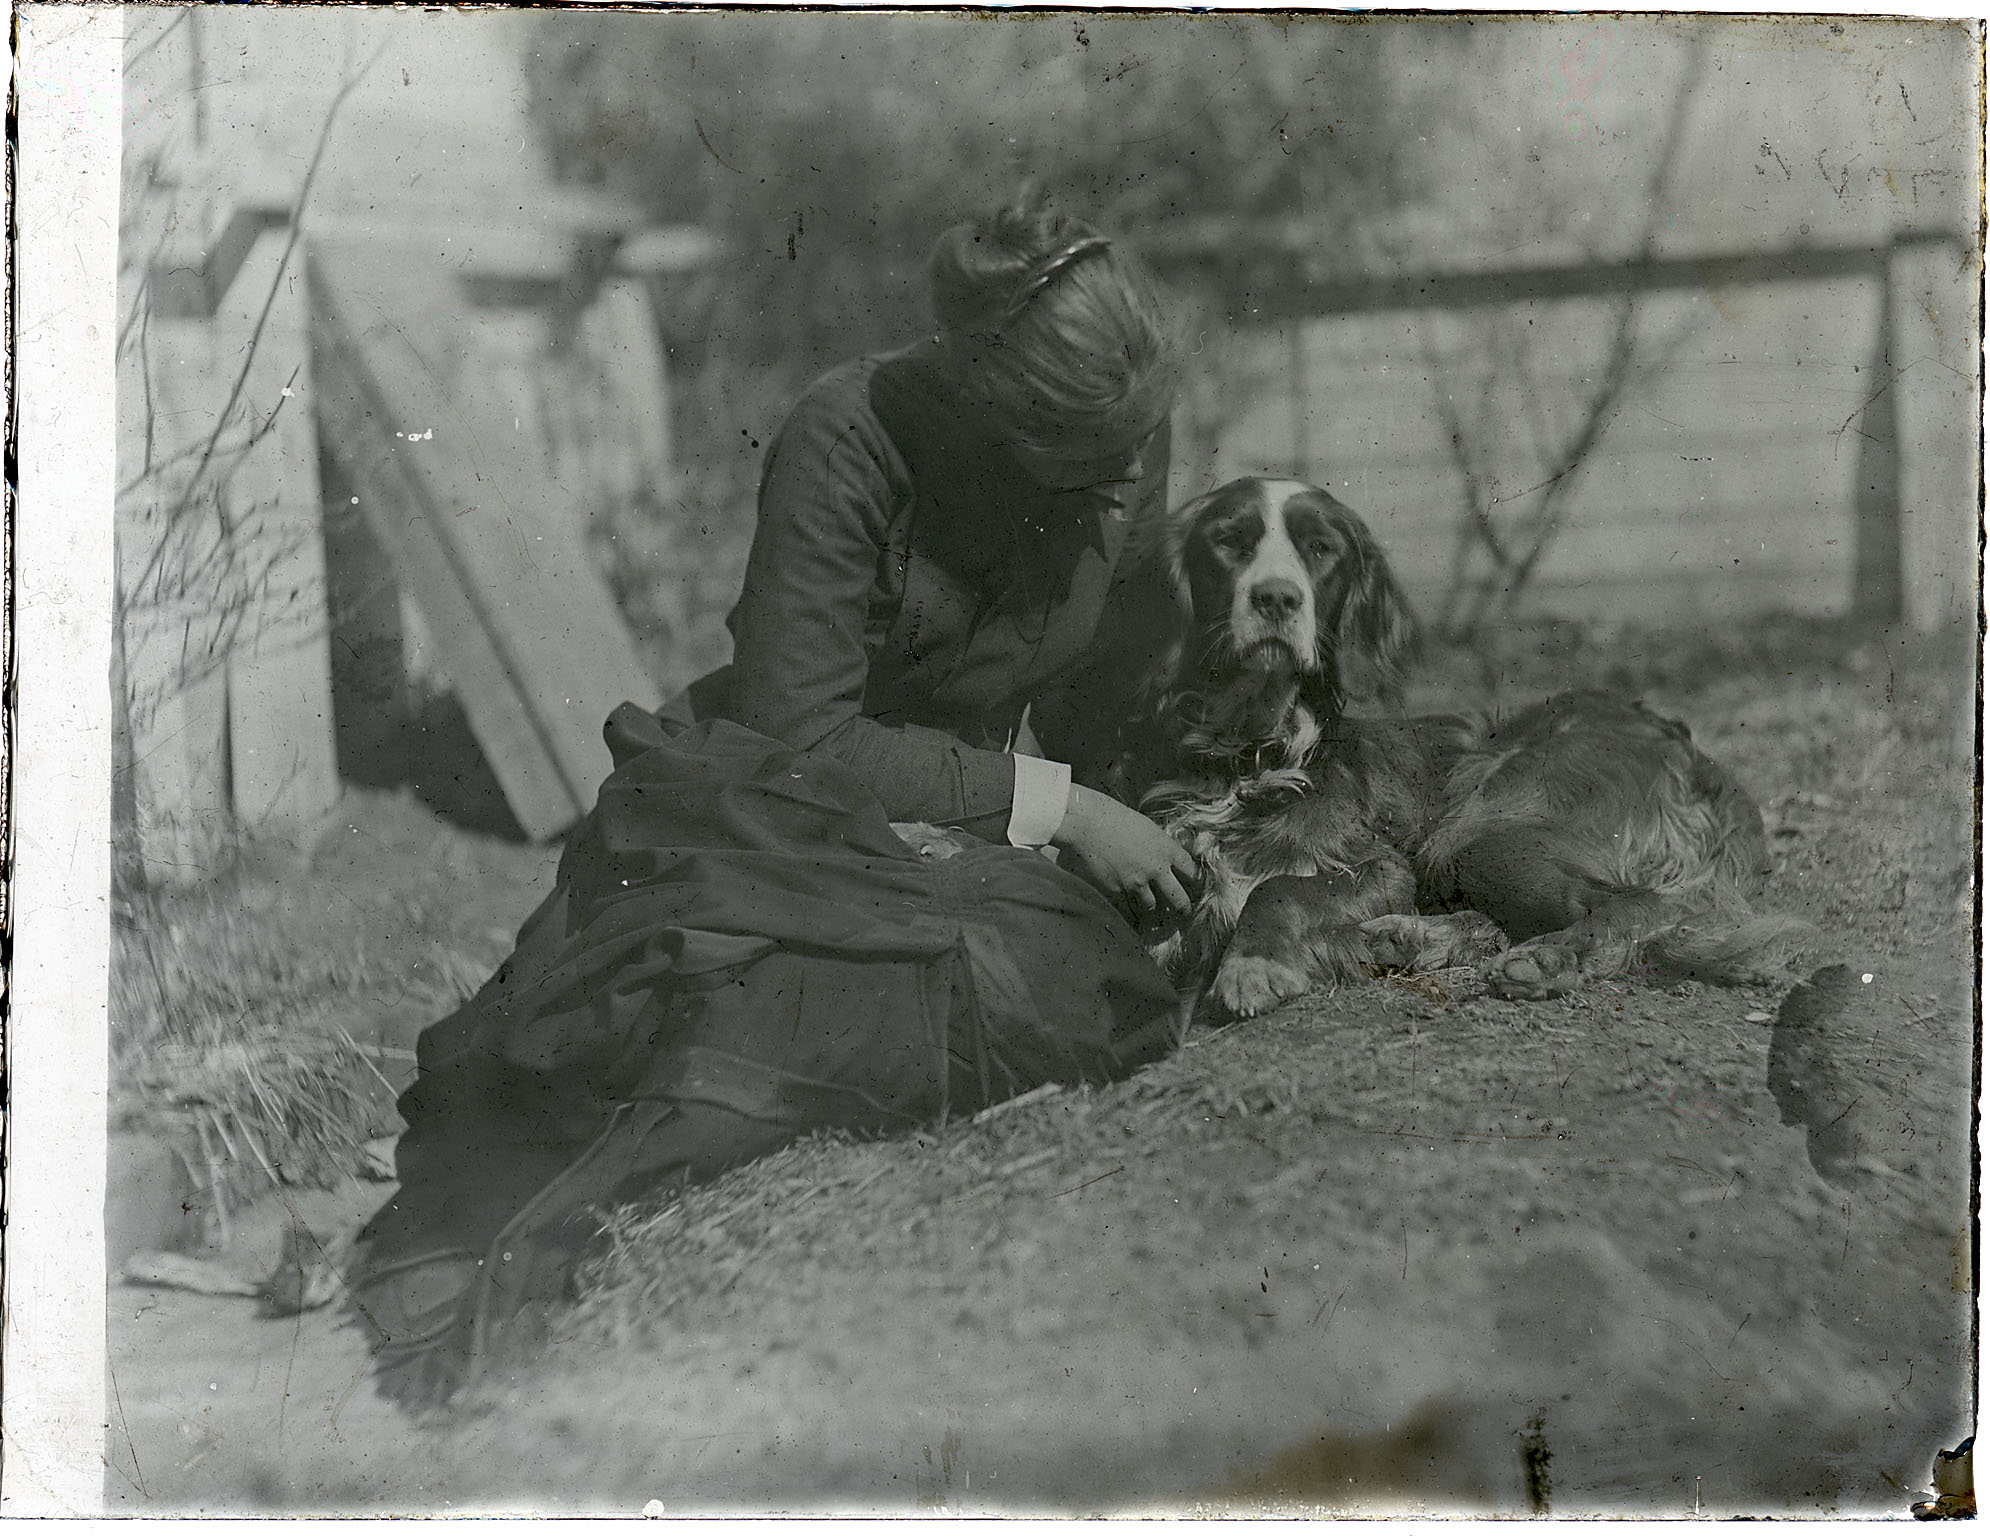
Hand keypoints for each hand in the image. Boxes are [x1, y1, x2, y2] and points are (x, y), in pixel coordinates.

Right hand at [1051, 784, 1200, 926]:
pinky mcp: (1118, 889)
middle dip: (1183, 908)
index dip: (1195, 880)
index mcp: (1166, 849)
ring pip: (1152, 905)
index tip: (1195, 885)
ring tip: (1150, 906)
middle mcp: (1155, 869)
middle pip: (1179, 898)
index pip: (1191, 871)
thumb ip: (1161, 847)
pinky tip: (1119, 885)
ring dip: (1152, 905)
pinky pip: (1126, 898)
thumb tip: (1168, 862)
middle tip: (1184, 911)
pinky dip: (1125, 895)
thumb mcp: (1149, 829)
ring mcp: (1137, 882)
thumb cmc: (1118, 819)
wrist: (1090, 824)